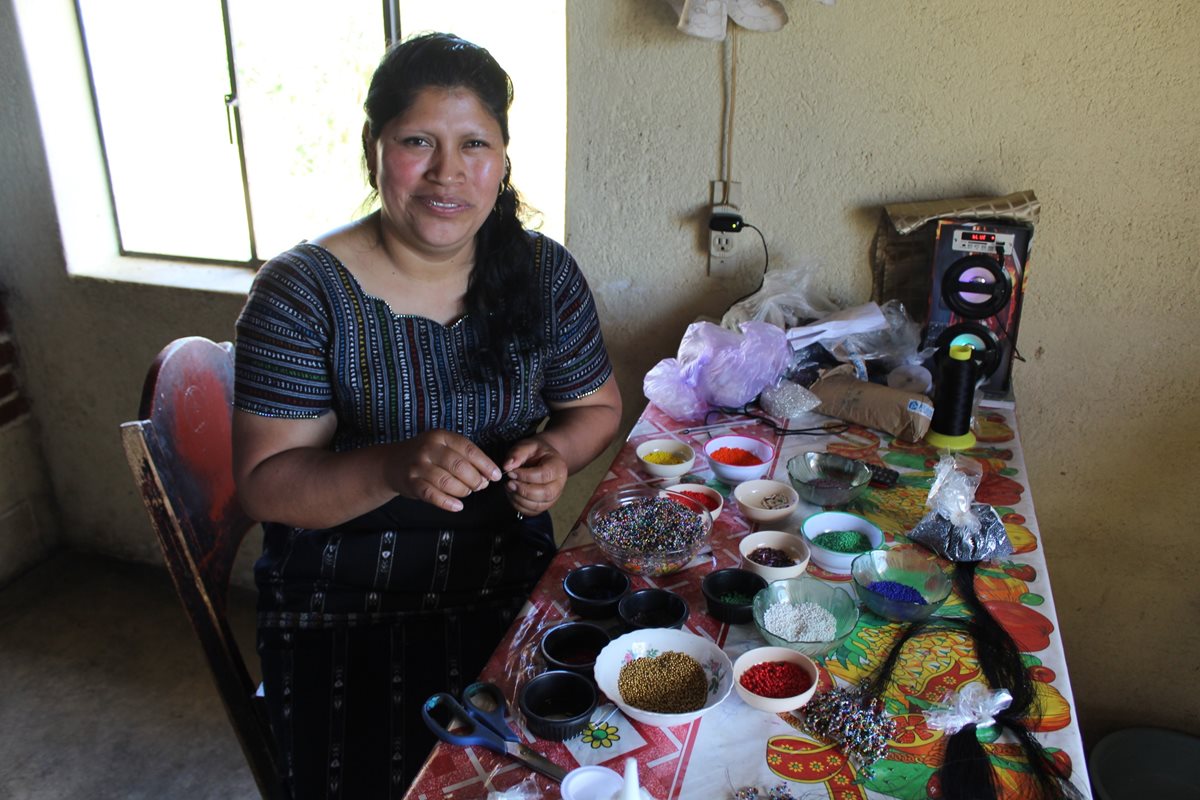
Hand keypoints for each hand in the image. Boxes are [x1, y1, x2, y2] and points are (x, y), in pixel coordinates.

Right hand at [385, 430, 501, 511]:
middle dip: (475, 479)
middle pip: (459, 466)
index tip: (496, 475)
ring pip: (446, 481)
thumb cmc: (426, 456)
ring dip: (462, 491)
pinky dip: (447, 502)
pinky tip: (457, 506)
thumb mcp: (443, 447)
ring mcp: (418, 465)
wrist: (392, 463)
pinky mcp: (411, 482)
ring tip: (467, 492)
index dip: (485, 464)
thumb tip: (488, 476)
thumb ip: (464, 457)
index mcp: (441, 436)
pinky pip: (432, 494)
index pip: (468, 449)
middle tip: (480, 486)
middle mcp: (429, 448)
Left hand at [502, 438, 568, 516]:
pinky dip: (519, 506)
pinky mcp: (545, 505)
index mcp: (558, 466)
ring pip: (538, 505)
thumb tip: (507, 466)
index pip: (544, 475)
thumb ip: (517, 453)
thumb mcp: (527, 446)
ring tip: (509, 488)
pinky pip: (532, 512)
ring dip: (519, 499)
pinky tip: (512, 495)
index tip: (511, 473)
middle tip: (509, 483)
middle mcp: (559, 483)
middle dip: (523, 490)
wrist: (543, 459)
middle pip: (545, 493)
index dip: (525, 476)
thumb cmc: (536, 452)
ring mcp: (553, 496)